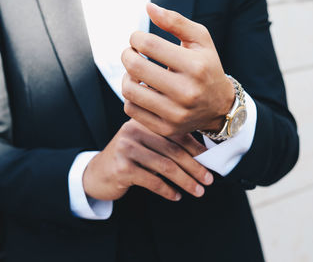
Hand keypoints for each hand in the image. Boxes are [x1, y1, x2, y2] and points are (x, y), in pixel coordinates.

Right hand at [83, 119, 212, 201]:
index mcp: (144, 122)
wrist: (96, 173)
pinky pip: (152, 180)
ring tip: (197, 191)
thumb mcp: (145, 145)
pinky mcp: (121, 168)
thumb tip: (201, 155)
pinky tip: (176, 196)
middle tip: (208, 180)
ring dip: (185, 181)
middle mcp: (134, 130)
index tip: (210, 161)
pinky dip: (167, 190)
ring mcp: (126, 148)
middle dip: (194, 167)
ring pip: (165, 166)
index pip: (176, 132)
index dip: (196, 148)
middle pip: (173, 149)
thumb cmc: (128, 159)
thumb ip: (165, 144)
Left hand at [121, 3, 234, 136]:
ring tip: (136, 73)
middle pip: (135, 67)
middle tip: (131, 53)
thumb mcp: (200, 40)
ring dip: (126, 77)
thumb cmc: (207, 68)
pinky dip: (131, 98)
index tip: (138, 40)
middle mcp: (187, 92)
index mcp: (196, 66)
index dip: (135, 37)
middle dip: (126, 54)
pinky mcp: (166, 128)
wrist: (219, 107)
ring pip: (129, 90)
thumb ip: (176, 21)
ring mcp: (176, 114)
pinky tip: (142, 91)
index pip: (148, 44)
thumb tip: (148, 8)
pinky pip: (131, 110)